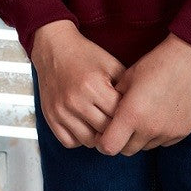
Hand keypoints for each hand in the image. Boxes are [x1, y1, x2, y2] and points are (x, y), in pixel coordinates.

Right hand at [31, 20, 125, 147]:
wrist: (54, 48)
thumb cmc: (85, 55)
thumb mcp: (110, 64)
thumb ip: (126, 87)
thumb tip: (140, 110)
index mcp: (93, 85)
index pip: (119, 117)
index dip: (127, 116)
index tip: (129, 113)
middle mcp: (76, 100)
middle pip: (105, 131)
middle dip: (114, 128)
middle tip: (118, 122)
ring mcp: (61, 111)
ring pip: (89, 141)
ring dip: (98, 136)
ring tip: (101, 124)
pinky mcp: (50, 117)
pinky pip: (70, 142)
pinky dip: (79, 138)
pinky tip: (84, 125)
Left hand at [98, 33, 190, 156]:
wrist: (190, 59)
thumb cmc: (155, 64)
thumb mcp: (127, 77)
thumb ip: (114, 99)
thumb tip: (105, 113)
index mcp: (131, 114)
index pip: (109, 147)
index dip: (102, 142)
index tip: (103, 132)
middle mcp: (150, 129)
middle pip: (127, 150)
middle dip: (120, 140)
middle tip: (121, 123)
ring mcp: (168, 133)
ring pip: (146, 146)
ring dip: (140, 137)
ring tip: (143, 114)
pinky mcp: (182, 132)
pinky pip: (163, 141)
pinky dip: (157, 134)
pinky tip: (159, 114)